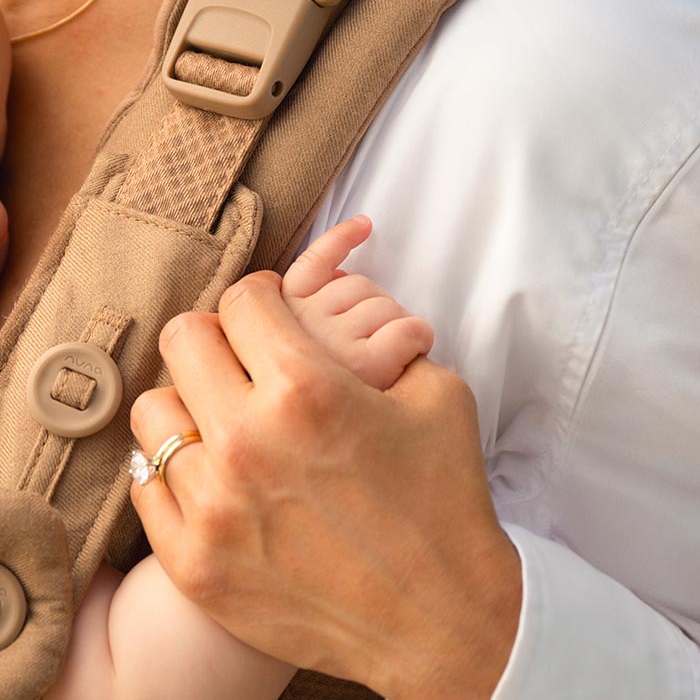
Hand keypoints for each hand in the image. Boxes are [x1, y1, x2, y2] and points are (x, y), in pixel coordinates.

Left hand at [128, 271, 521, 699]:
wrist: (442, 624)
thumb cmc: (445, 503)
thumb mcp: (436, 395)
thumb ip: (375, 341)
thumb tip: (329, 313)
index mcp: (306, 388)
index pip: (241, 299)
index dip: (261, 299)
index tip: (269, 316)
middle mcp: (246, 440)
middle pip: (182, 341)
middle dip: (217, 342)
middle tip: (241, 364)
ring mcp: (211, 506)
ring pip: (152, 414)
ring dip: (188, 409)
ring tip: (222, 426)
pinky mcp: (193, 563)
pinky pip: (142, 485)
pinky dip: (173, 474)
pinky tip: (210, 479)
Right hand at [281, 215, 433, 390]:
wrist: (330, 473)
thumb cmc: (324, 396)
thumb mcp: (293, 349)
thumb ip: (302, 314)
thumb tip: (335, 277)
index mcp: (279, 320)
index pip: (311, 264)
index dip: (340, 241)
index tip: (364, 226)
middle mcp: (299, 326)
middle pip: (358, 285)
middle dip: (375, 307)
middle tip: (374, 341)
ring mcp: (331, 344)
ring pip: (386, 307)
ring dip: (398, 326)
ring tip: (390, 356)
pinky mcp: (366, 366)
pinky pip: (408, 329)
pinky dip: (419, 337)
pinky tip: (412, 351)